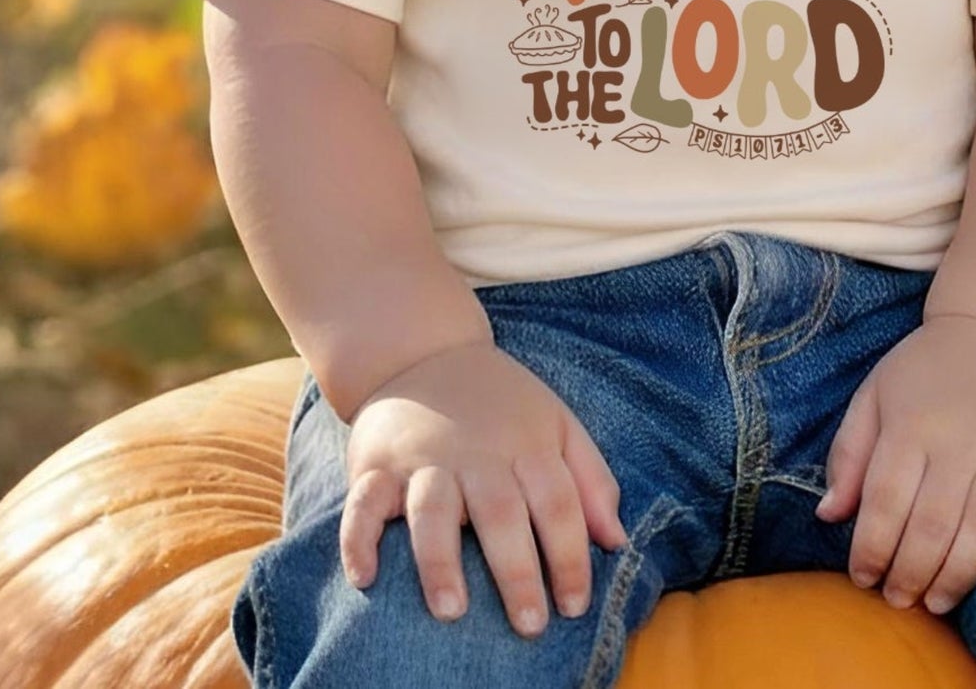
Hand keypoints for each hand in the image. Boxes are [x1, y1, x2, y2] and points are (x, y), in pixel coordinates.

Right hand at [341, 337, 629, 636]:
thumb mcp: (557, 423)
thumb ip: (591, 479)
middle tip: (530, 625)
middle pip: (500, 511)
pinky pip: (362, 503)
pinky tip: (366, 577)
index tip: (575, 605)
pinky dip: (358, 540)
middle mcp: (475, 453)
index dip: (571, 554)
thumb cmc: (501, 405)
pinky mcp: (376, 465)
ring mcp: (423, 459)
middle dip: (517, 571)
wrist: (423, 349)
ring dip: (440, 561)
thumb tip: (617, 541)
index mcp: (525, 445)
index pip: (557, 501)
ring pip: (431, 509)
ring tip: (452, 611)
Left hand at [814, 312, 975, 614]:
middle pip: (930, 522)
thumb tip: (826, 515)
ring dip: (959, 572)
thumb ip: (849, 453)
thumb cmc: (927, 368)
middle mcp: (956, 439)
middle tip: (900, 601)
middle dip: (910, 572)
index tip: (863, 579)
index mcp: (909, 424)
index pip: (884, 500)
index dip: (870, 547)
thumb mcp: (875, 394)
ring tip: (938, 603)